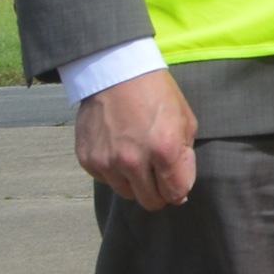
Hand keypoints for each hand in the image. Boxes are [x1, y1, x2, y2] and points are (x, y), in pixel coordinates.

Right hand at [76, 68, 198, 209]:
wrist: (116, 72)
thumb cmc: (156, 94)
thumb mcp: (185, 121)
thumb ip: (185, 158)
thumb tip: (180, 191)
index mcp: (164, 150)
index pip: (175, 194)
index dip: (179, 190)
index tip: (175, 181)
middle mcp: (133, 161)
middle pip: (150, 202)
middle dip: (158, 192)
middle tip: (157, 174)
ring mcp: (108, 162)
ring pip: (127, 193)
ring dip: (135, 182)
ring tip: (137, 156)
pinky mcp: (88, 160)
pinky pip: (106, 179)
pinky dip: (114, 171)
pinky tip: (118, 148)